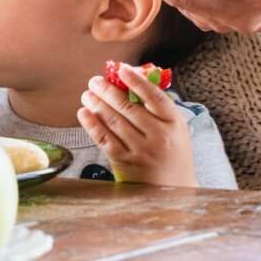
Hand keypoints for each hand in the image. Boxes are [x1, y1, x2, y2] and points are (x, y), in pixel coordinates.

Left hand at [77, 64, 196, 184]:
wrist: (173, 191)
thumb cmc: (173, 155)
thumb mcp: (176, 130)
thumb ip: (159, 108)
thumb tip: (135, 80)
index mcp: (174, 124)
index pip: (154, 97)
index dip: (137, 81)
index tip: (122, 69)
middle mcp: (158, 137)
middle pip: (128, 107)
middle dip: (107, 91)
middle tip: (95, 81)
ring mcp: (141, 150)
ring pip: (113, 121)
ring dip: (96, 104)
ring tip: (87, 94)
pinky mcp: (125, 162)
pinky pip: (105, 139)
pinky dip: (92, 124)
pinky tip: (84, 113)